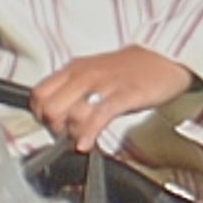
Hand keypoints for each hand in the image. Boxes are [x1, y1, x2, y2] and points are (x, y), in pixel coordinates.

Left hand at [27, 47, 195, 153]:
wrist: (164, 58)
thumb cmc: (128, 71)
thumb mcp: (92, 75)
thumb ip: (72, 91)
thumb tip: (54, 116)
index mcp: (73, 69)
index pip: (38, 94)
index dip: (40, 115)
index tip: (51, 125)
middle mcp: (84, 75)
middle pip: (49, 107)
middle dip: (54, 128)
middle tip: (66, 136)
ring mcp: (104, 84)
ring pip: (70, 113)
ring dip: (71, 134)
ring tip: (80, 139)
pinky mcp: (125, 94)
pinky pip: (99, 116)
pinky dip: (89, 133)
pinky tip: (87, 144)